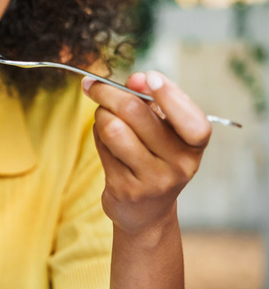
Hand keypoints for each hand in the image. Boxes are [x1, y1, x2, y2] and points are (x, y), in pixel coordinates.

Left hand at [82, 71, 210, 237]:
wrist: (146, 211)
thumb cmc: (155, 158)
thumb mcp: (163, 131)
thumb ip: (151, 102)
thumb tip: (136, 79)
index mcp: (194, 145)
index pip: (192, 121)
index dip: (171, 96)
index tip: (149, 77)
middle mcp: (179, 164)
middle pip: (136, 113)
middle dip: (109, 92)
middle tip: (93, 85)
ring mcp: (152, 179)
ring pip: (113, 129)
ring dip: (100, 115)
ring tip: (102, 116)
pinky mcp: (125, 188)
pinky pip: (102, 147)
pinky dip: (97, 135)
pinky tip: (103, 138)